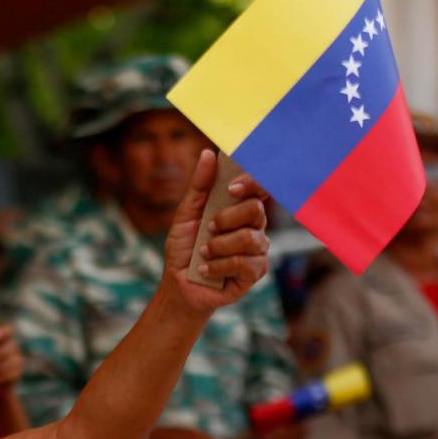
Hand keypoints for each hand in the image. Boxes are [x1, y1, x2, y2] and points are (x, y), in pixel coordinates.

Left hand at [164, 150, 270, 312]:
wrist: (178, 285)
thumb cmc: (184, 248)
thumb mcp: (185, 215)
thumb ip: (199, 187)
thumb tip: (208, 154)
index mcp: (240, 209)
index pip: (259, 188)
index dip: (251, 183)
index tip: (231, 187)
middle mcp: (254, 227)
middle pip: (256, 210)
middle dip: (227, 218)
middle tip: (209, 227)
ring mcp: (257, 250)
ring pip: (250, 238)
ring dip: (219, 246)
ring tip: (203, 252)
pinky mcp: (255, 272)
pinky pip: (245, 263)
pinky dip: (219, 265)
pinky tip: (206, 269)